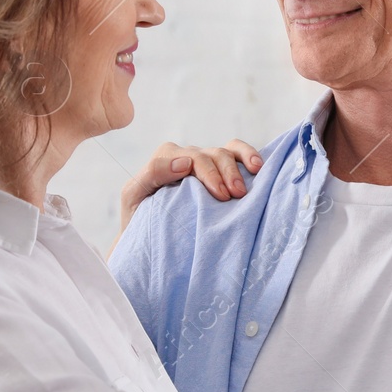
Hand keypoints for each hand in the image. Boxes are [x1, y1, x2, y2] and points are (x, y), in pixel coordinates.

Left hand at [118, 139, 262, 232]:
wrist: (148, 239)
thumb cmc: (139, 219)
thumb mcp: (133, 196)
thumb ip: (152, 174)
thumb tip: (185, 163)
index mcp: (164, 160)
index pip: (188, 157)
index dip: (206, 172)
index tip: (217, 194)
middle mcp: (186, 157)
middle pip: (209, 155)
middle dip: (223, 173)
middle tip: (232, 196)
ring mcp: (205, 162)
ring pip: (225, 152)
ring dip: (236, 169)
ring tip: (242, 191)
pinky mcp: (220, 170)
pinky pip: (237, 153)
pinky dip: (248, 155)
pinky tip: (257, 167)